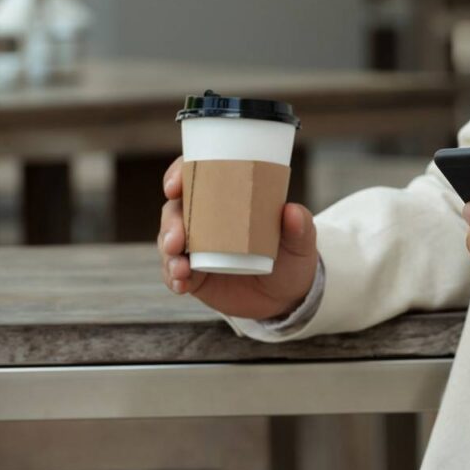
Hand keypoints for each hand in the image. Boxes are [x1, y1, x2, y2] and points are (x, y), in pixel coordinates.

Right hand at [158, 156, 318, 319]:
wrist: (287, 295)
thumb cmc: (291, 255)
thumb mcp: (300, 240)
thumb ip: (300, 226)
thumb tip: (291, 211)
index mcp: (227, 197)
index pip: (196, 176)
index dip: (179, 174)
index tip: (174, 185)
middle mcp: (204, 219)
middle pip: (175, 211)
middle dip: (171, 223)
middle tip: (177, 239)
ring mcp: (196, 248)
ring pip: (169, 243)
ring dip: (169, 254)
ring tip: (180, 267)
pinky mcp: (193, 275)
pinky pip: (174, 274)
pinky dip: (174, 278)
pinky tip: (181, 284)